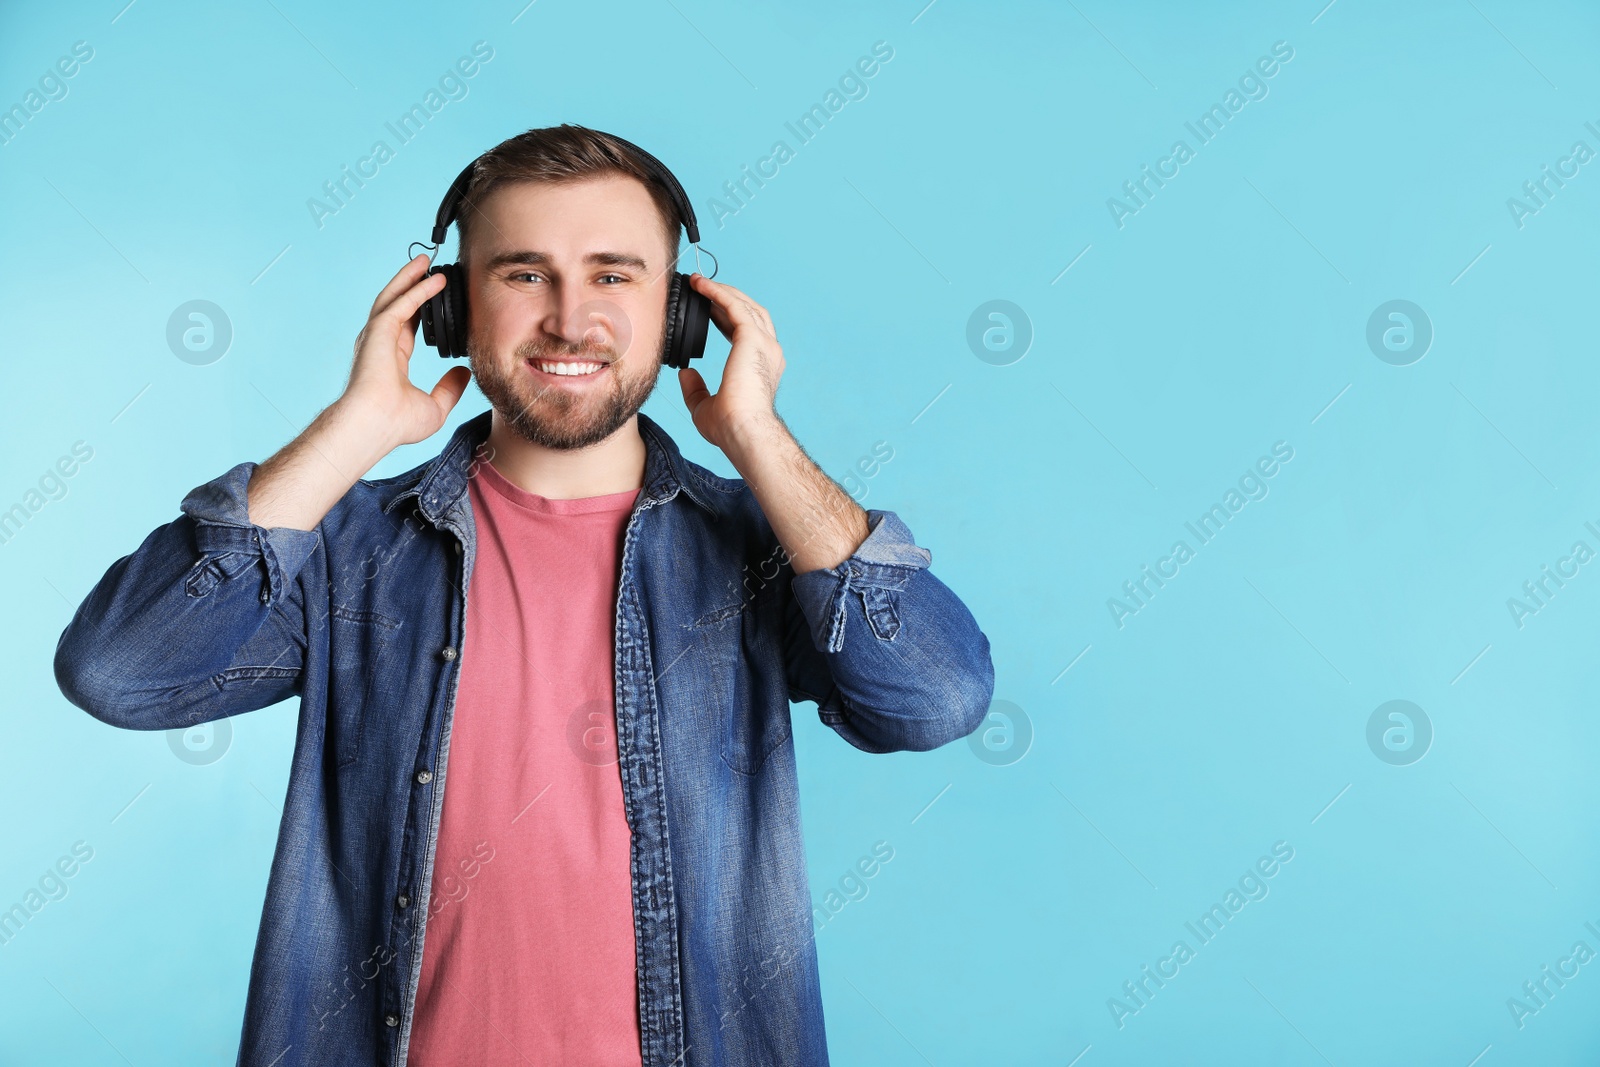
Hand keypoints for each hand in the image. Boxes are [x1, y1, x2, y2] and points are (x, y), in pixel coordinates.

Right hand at [340, 253, 472, 447]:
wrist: (375, 425)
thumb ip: (449, 388)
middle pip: (397, 305)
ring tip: (426, 261)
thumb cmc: (397, 423)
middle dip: (411, 284)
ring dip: (410, 277)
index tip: (433, 297)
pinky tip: (435, 280)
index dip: (419, 310)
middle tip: (427, 267)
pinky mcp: (380, 330)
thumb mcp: (435, 406)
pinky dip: (418, 289)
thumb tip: (463, 373)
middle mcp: (380, 345)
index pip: (406, 327)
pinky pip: (402, 303)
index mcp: (390, 361)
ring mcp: (376, 336)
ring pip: (394, 297)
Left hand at [678, 274, 784, 451]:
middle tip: (702, 288)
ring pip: (744, 305)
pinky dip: (718, 293)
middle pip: (750, 313)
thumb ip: (696, 389)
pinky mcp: (752, 337)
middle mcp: (769, 351)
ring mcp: (764, 343)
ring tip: (699, 282)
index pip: (747, 332)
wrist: (743, 430)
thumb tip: (685, 373)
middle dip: (726, 298)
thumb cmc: (730, 427)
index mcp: (762, 367)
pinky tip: (701, 286)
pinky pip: (734, 306)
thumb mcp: (704, 407)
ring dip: (721, 291)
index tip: (708, 308)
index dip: (726, 317)